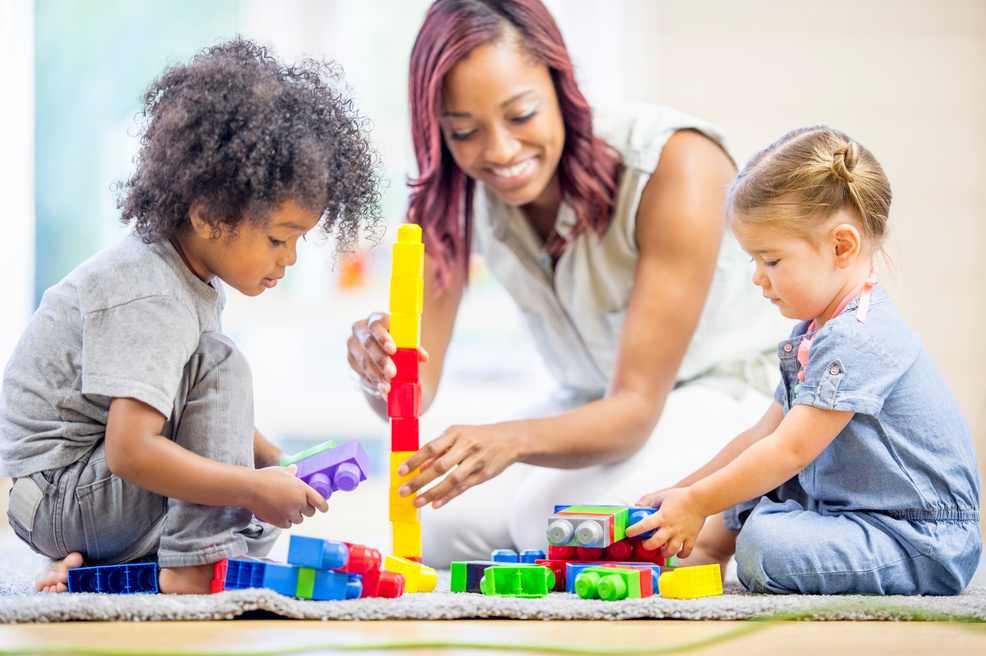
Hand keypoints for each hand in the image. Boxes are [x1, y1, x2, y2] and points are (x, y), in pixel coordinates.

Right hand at [247, 465, 328, 528]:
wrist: (249, 488)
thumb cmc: (265, 477)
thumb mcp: (281, 471)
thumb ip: (291, 472)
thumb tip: (295, 469)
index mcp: (302, 489)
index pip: (320, 501)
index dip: (324, 506)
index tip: (324, 508)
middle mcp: (298, 502)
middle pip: (310, 512)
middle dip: (306, 509)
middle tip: (299, 505)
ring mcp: (289, 513)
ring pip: (299, 519)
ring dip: (295, 516)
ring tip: (287, 508)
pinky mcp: (279, 521)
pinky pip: (288, 524)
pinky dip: (286, 521)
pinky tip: (280, 514)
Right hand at [347, 311, 427, 396]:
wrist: (381, 347)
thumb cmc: (396, 340)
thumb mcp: (404, 340)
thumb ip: (412, 347)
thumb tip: (423, 357)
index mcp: (376, 319)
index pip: (376, 325)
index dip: (383, 338)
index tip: (393, 350)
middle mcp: (361, 329)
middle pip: (368, 344)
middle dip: (381, 360)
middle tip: (392, 373)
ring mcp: (353, 344)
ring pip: (363, 361)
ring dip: (376, 376)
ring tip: (387, 388)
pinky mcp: (350, 358)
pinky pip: (360, 371)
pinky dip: (372, 382)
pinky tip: (381, 390)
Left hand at [397, 423, 519, 509]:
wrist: (508, 440)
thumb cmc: (477, 437)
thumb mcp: (458, 436)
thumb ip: (439, 451)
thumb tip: (419, 468)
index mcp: (456, 433)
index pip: (430, 447)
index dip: (415, 460)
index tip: (401, 472)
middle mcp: (467, 445)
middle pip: (440, 466)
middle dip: (420, 480)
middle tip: (404, 491)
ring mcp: (476, 461)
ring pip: (452, 480)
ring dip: (432, 492)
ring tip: (417, 502)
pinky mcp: (484, 474)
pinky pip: (463, 487)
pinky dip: (448, 496)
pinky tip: (436, 504)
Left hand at [625, 487, 706, 558]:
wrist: (700, 499)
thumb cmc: (681, 496)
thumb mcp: (663, 496)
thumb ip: (651, 502)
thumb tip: (640, 506)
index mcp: (661, 516)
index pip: (644, 525)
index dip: (634, 531)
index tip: (628, 533)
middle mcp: (670, 527)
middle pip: (655, 543)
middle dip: (647, 546)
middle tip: (645, 544)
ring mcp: (681, 534)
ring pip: (670, 551)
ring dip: (664, 553)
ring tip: (661, 550)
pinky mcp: (691, 537)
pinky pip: (687, 551)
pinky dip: (682, 555)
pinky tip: (678, 554)